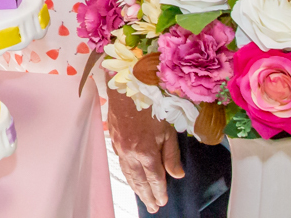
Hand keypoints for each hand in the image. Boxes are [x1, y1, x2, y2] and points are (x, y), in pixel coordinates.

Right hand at [107, 88, 182, 212]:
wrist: (126, 85)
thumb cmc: (150, 103)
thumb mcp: (167, 128)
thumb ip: (171, 154)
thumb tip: (177, 174)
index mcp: (146, 151)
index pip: (154, 179)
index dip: (159, 192)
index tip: (162, 202)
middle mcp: (130, 153)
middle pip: (138, 180)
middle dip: (146, 195)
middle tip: (152, 208)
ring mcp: (120, 146)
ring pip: (127, 173)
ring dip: (135, 187)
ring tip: (141, 197)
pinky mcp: (114, 139)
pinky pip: (120, 162)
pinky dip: (126, 173)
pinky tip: (130, 176)